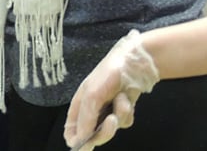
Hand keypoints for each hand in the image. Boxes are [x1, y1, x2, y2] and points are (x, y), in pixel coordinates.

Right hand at [64, 29, 159, 148]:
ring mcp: (107, 112)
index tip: (85, 145)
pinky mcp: (122, 112)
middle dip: (104, 129)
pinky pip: (124, 123)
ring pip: (111, 129)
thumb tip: (79, 139)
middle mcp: (91, 111)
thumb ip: (85, 118)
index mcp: (79, 105)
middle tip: (111, 120)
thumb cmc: (108, 74)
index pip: (71, 130)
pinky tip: (127, 99)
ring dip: (119, 115)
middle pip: (93, 135)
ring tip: (121, 99)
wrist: (134, 64)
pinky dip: (127, 113)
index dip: (76, 139)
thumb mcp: (93, 94)